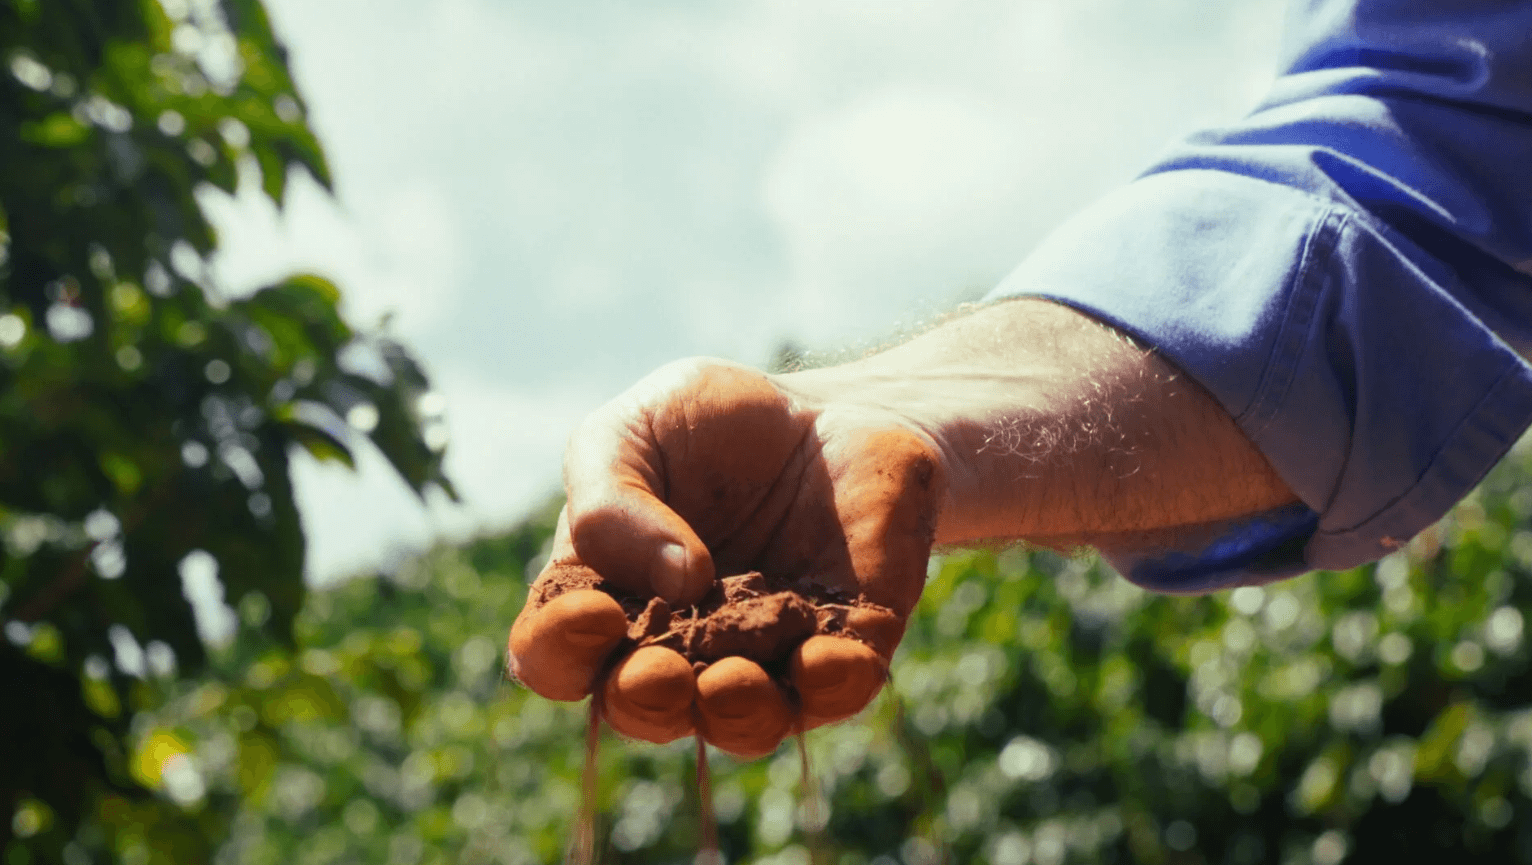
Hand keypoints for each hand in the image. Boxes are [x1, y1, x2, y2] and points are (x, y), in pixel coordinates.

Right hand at [508, 359, 942, 757]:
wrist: (830, 409)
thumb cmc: (711, 426)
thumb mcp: (633, 430)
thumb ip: (611, 501)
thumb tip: (677, 580)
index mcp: (603, 602)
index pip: (555, 656)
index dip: (562, 647)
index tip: (595, 610)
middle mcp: (676, 650)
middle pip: (642, 708)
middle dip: (645, 700)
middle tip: (659, 671)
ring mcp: (762, 660)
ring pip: (741, 723)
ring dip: (733, 712)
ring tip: (732, 680)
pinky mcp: (844, 649)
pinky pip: (837, 691)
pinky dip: (830, 684)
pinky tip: (827, 657)